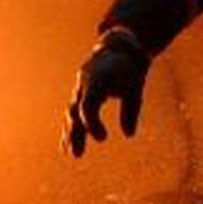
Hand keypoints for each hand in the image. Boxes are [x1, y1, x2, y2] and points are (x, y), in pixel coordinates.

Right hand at [64, 27, 151, 158]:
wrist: (118, 48)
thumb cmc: (128, 68)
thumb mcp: (134, 87)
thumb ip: (131, 110)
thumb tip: (129, 134)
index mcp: (95, 79)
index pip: (87, 105)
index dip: (92, 123)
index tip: (103, 139)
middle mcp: (83, 84)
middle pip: (75, 111)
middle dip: (75, 133)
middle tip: (77, 154)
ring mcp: (80, 89)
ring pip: (71, 113)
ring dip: (70, 134)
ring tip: (71, 154)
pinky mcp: (81, 95)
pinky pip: (74, 114)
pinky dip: (71, 129)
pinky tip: (67, 148)